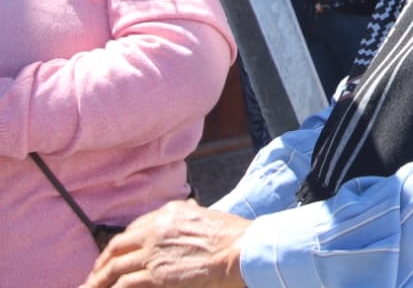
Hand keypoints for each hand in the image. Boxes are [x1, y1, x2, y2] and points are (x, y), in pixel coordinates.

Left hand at [81, 200, 247, 286]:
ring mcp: (152, 254)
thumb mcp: (208, 216)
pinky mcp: (154, 277)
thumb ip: (192, 215)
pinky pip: (123, 285)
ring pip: (114, 268)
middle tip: (94, 276)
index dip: (120, 245)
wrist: (241, 252)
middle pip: (117, 247)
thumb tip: (190, 209)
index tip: (114, 256)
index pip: (134, 228)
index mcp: (169, 213)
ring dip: (98, 281)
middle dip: (102, 262)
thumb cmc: (233, 237)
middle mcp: (155, 231)